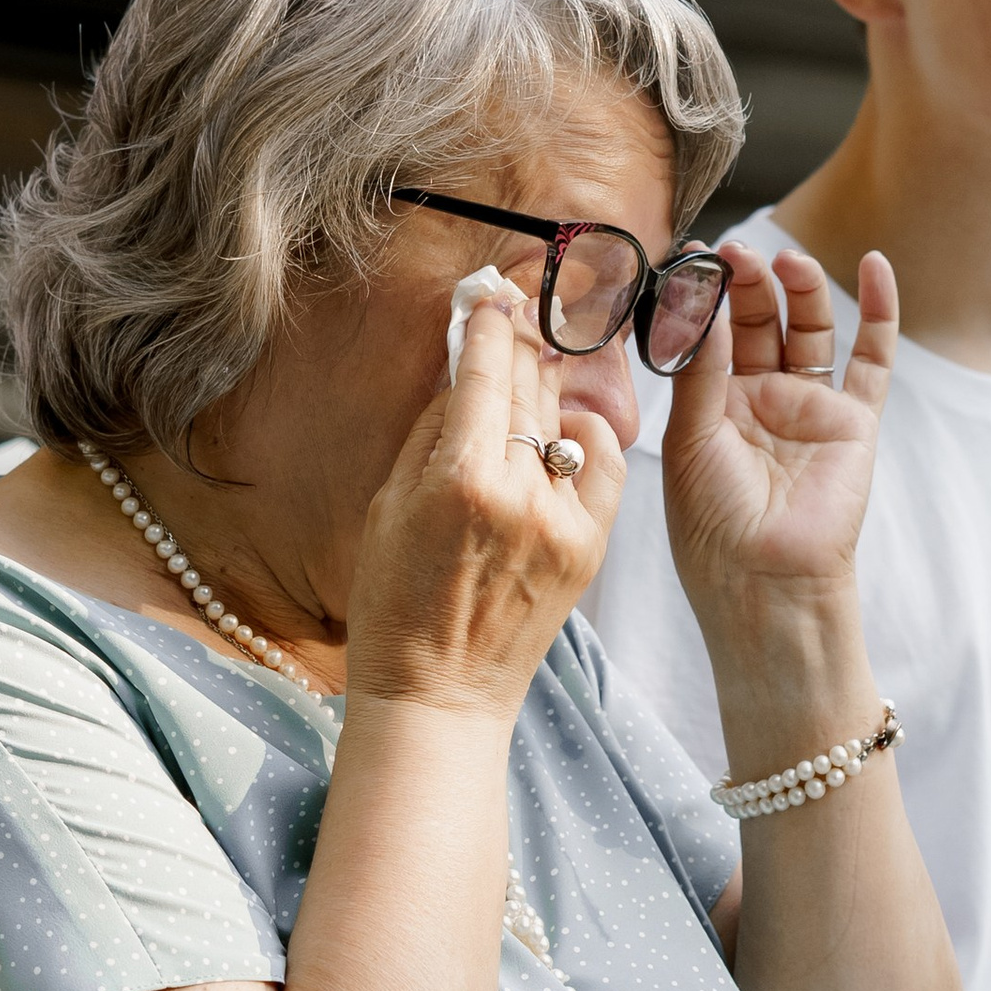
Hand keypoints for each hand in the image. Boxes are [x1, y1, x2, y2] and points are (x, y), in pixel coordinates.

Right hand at [347, 287, 620, 712]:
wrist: (440, 696)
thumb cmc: (394, 606)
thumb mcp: (388, 507)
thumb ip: (432, 433)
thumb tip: (464, 372)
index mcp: (460, 478)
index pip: (486, 371)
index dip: (490, 323)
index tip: (492, 293)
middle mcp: (520, 492)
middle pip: (529, 386)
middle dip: (522, 338)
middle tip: (522, 299)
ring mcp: (563, 521)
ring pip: (564, 421)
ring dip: (550, 383)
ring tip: (541, 352)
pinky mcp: (590, 547)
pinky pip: (601, 466)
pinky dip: (588, 438)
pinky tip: (571, 427)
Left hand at [661, 242, 893, 633]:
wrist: (768, 583)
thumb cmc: (715, 526)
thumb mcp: (690, 441)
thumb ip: (701, 369)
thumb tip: (705, 299)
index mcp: (711, 406)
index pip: (710, 333)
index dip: (704, 295)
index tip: (694, 257)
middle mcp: (760, 401)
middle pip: (759, 322)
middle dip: (748, 283)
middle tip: (737, 253)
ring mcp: (809, 408)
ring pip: (810, 329)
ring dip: (800, 288)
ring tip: (785, 261)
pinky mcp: (854, 422)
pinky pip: (872, 358)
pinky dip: (878, 311)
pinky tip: (875, 265)